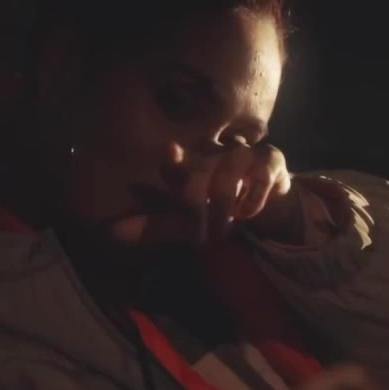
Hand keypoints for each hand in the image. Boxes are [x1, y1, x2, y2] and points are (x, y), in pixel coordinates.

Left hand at [165, 140, 292, 242]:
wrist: (265, 206)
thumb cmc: (218, 210)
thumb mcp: (186, 223)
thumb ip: (156, 226)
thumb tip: (118, 232)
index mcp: (190, 163)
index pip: (177, 161)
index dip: (174, 160)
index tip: (170, 153)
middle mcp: (214, 152)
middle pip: (200, 170)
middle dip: (196, 206)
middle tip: (200, 237)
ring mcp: (242, 152)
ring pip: (228, 173)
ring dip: (223, 206)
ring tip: (223, 230)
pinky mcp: (270, 158)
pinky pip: (261, 174)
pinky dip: (253, 198)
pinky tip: (248, 212)